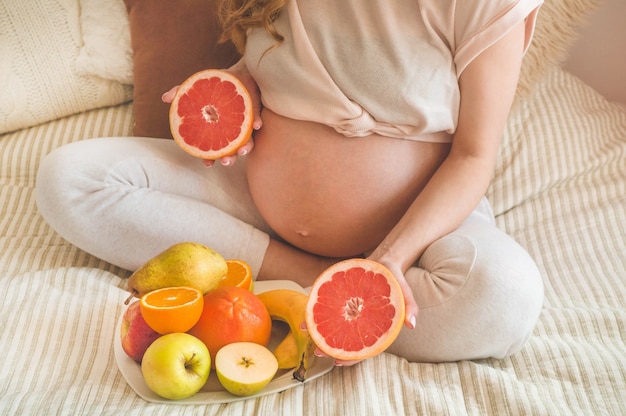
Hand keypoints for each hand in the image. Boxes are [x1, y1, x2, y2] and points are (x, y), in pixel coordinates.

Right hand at [161, 59, 262, 166]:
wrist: (239, 75)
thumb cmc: (216, 88)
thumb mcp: (198, 90)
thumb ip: (182, 93)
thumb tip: (164, 98)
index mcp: (219, 132)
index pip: (213, 150)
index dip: (210, 159)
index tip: (207, 164)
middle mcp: (234, 133)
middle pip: (232, 151)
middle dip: (229, 159)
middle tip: (225, 161)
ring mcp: (246, 125)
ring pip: (247, 142)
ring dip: (246, 147)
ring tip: (242, 149)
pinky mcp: (257, 113)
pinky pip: (258, 120)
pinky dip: (258, 123)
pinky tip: (258, 125)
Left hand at [303, 258, 418, 367]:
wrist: (385, 262)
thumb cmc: (395, 281)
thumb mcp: (406, 293)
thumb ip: (410, 308)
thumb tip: (412, 325)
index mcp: (373, 327)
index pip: (362, 348)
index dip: (350, 358)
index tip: (338, 362)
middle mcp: (358, 321)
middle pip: (343, 339)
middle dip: (328, 346)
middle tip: (317, 350)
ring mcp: (348, 309)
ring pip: (331, 323)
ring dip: (317, 327)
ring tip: (304, 329)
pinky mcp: (341, 297)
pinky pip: (328, 305)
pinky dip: (317, 307)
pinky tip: (308, 308)